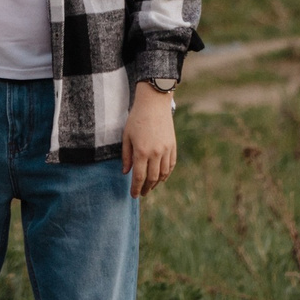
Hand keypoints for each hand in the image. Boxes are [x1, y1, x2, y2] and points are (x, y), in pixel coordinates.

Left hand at [122, 83, 177, 197]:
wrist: (154, 103)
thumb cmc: (136, 118)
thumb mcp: (126, 136)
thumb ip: (126, 156)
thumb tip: (126, 172)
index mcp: (141, 152)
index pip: (139, 177)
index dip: (135, 188)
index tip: (133, 195)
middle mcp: (155, 153)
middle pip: (151, 178)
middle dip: (146, 188)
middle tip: (141, 193)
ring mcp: (166, 150)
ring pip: (163, 174)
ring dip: (156, 183)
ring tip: (150, 187)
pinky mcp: (173, 146)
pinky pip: (171, 165)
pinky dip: (166, 174)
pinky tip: (161, 177)